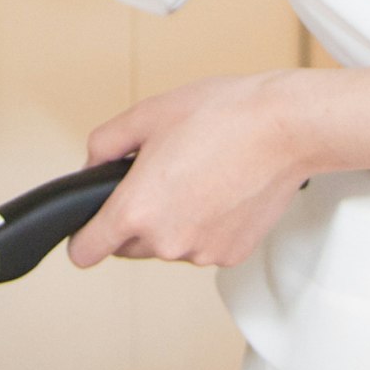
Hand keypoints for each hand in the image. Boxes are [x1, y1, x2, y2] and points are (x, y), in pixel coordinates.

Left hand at [69, 74, 316, 268]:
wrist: (286, 128)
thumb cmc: (222, 115)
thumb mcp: (147, 114)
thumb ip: (104, 143)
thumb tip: (91, 167)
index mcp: (136, 210)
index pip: (85, 253)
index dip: (84, 235)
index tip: (92, 224)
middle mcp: (166, 241)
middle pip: (128, 246)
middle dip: (134, 219)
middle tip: (161, 175)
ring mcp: (202, 253)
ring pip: (169, 245)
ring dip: (173, 222)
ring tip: (198, 175)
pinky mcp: (232, 255)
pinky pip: (203, 246)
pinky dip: (206, 225)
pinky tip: (222, 190)